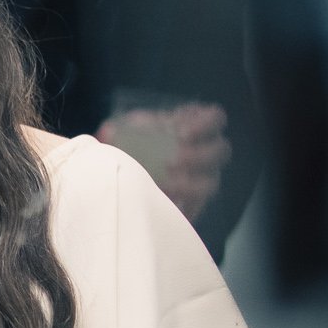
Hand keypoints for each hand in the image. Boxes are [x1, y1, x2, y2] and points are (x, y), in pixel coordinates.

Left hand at [101, 100, 230, 222]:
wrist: (127, 171)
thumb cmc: (134, 142)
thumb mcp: (127, 132)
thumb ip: (122, 131)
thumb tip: (108, 132)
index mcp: (195, 127)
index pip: (215, 118)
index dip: (204, 124)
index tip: (182, 132)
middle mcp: (206, 151)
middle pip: (219, 151)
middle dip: (198, 156)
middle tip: (171, 161)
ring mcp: (203, 178)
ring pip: (210, 183)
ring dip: (189, 184)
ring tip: (165, 185)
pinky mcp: (193, 203)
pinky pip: (195, 209)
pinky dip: (181, 208)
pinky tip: (164, 206)